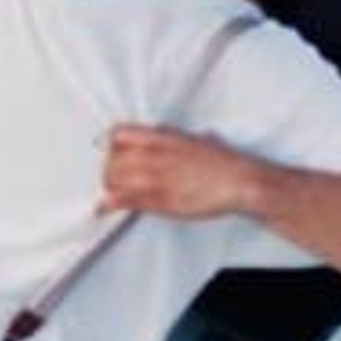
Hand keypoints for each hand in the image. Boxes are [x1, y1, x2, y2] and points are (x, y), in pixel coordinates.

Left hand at [98, 125, 263, 223]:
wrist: (238, 181)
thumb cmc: (221, 161)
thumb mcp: (193, 139)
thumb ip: (173, 136)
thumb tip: (164, 132)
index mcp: (161, 137)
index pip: (118, 133)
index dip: (110, 143)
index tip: (110, 151)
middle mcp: (153, 154)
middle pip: (111, 158)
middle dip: (109, 168)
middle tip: (112, 177)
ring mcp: (154, 178)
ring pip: (113, 179)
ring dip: (109, 186)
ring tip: (112, 192)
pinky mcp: (158, 200)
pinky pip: (124, 201)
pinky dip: (109, 204)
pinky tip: (102, 208)